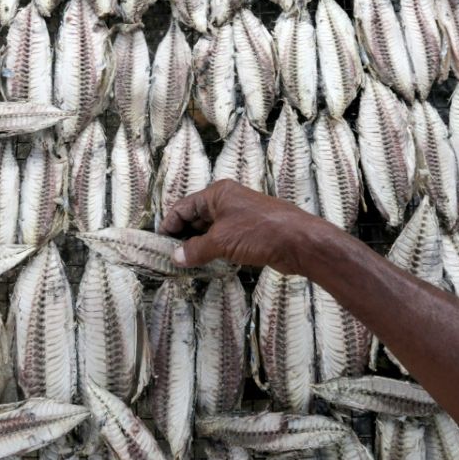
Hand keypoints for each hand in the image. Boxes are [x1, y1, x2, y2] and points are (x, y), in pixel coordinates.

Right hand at [158, 180, 325, 274]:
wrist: (299, 242)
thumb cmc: (259, 232)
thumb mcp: (222, 241)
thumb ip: (196, 250)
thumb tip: (176, 257)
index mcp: (217, 194)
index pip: (183, 207)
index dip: (169, 225)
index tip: (158, 245)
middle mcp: (226, 202)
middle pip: (195, 218)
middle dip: (182, 237)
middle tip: (169, 258)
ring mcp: (238, 218)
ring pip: (209, 231)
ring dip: (196, 246)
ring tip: (184, 264)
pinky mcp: (248, 234)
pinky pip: (222, 241)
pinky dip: (212, 251)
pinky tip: (204, 265)